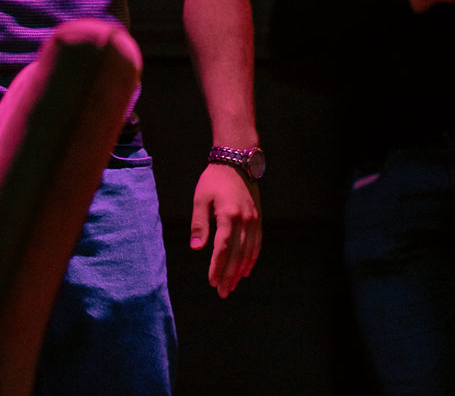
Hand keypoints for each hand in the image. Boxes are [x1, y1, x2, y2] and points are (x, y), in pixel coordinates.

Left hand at [191, 163, 261, 297]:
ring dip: (240, 271)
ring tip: (232, 285)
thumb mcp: (200, 198)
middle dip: (229, 275)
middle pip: (237, 255)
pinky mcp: (257, 218)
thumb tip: (197, 248)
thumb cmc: (214, 179)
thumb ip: (199, 224)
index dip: (217, 267)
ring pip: (248, 252)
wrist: (236, 161)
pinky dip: (251, 259)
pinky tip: (245, 269)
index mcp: (228, 216)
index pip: (222, 249)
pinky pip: (256, 244)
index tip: (212, 281)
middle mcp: (244, 220)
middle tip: (222, 292)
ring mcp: (253, 220)